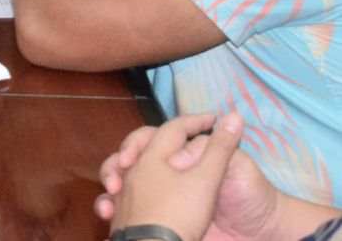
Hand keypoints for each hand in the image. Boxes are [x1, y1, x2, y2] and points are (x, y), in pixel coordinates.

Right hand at [97, 113, 262, 240]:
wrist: (259, 233)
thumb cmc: (250, 196)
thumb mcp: (237, 167)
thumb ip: (210, 150)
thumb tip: (175, 154)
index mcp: (186, 154)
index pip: (153, 137)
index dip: (136, 142)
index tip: (129, 157)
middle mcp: (169, 170)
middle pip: (131, 157)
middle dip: (116, 164)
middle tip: (116, 181)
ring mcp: (161, 194)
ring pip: (123, 180)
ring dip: (111, 182)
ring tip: (110, 195)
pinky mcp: (159, 217)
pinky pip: (127, 208)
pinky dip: (111, 206)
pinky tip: (108, 212)